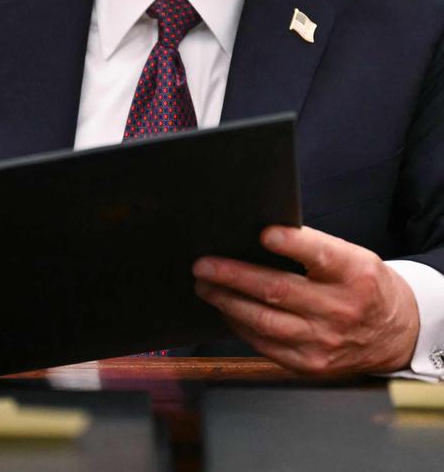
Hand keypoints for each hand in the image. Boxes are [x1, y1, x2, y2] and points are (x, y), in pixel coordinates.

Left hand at [192, 225, 419, 375]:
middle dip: (234, 276)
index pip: (321, 255)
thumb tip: (258, 235)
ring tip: (204, 285)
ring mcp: (323, 342)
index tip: (264, 233)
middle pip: (279, 291)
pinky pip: (264, 345)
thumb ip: (313, 248)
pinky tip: (225, 308)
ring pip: (265, 322)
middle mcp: (339, 310)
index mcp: (354, 274)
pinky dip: (239, 325)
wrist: (394, 333)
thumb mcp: (352, 257)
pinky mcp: (309, 364)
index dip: (292, 244)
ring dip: (227, 301)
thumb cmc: (363, 285)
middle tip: (204, 264)